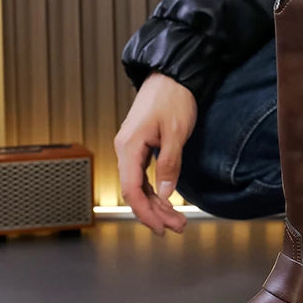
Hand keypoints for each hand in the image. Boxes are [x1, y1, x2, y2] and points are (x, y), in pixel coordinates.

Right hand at [114, 72, 197, 235]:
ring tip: (177, 219)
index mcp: (129, 146)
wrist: (171, 75)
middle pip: (135, 191)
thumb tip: (164, 193)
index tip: (160, 227)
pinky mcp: (140, 145)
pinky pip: (143, 175)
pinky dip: (155, 190)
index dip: (145, 212)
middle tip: (177, 227)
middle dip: (155, 212)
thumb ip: (169, 164)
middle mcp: (125, 149)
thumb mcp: (176, 132)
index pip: (131, 190)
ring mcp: (131, 148)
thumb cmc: (172, 98)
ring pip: (139, 185)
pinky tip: (166, 201)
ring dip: (157, 204)